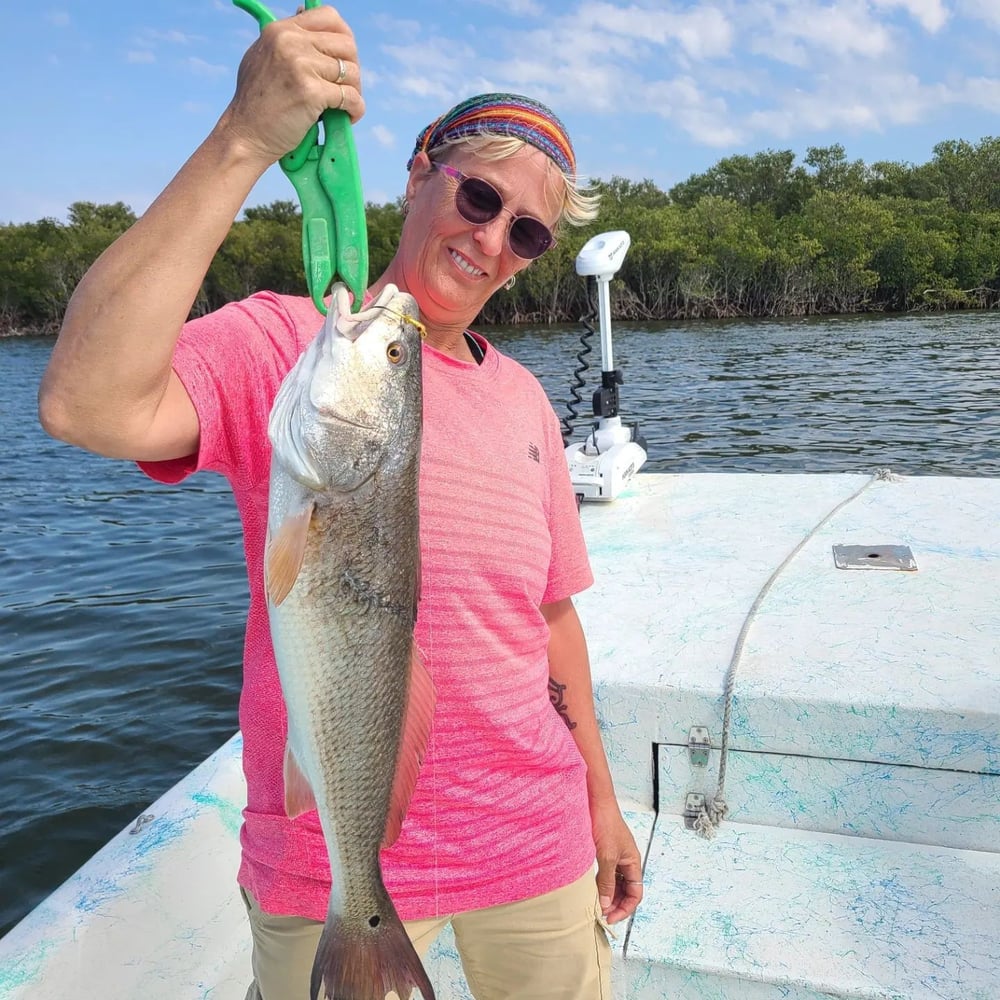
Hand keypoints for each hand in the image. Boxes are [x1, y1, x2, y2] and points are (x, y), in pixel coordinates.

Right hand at [223, 5, 364, 166]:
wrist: (246, 135)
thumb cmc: (257, 103)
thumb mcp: (263, 57)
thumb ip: (286, 39)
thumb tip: (304, 13)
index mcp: (281, 30)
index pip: (329, 17)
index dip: (344, 39)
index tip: (344, 59)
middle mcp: (290, 42)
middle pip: (346, 45)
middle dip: (353, 69)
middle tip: (347, 89)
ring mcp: (301, 65)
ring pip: (351, 72)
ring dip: (355, 92)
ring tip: (345, 106)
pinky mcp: (311, 92)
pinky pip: (350, 97)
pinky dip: (356, 109)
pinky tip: (349, 117)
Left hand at [592, 801, 643, 924]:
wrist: (595, 800)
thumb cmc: (605, 823)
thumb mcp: (607, 856)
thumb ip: (607, 881)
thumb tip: (605, 905)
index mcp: (633, 862)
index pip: (635, 894)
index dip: (624, 908)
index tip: (609, 918)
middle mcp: (626, 861)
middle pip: (625, 891)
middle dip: (615, 904)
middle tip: (599, 914)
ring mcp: (615, 856)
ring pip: (614, 883)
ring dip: (606, 895)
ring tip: (593, 905)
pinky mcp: (603, 851)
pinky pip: (604, 874)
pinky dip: (599, 883)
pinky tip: (589, 889)